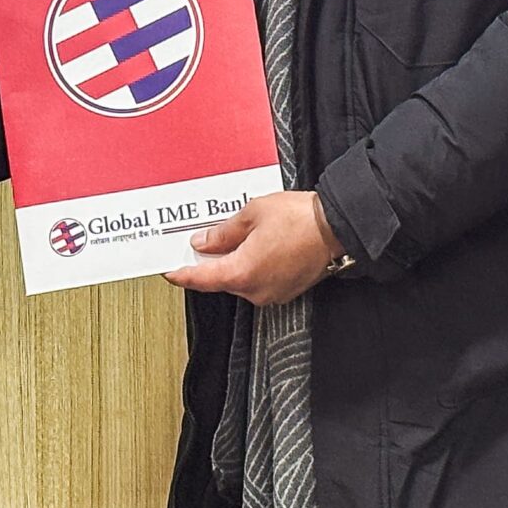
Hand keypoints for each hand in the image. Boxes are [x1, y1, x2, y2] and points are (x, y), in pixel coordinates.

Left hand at [165, 194, 344, 305]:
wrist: (337, 227)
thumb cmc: (300, 219)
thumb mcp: (252, 215)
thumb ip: (223, 233)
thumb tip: (204, 243)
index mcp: (242, 272)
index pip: (200, 279)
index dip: (181, 274)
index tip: (170, 271)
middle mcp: (255, 289)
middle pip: (220, 279)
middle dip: (209, 263)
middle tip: (201, 243)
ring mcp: (272, 293)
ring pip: (240, 280)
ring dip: (232, 263)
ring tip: (235, 238)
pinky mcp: (286, 291)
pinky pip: (258, 281)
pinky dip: (251, 267)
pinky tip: (255, 247)